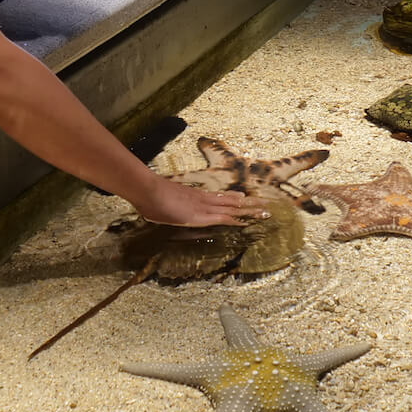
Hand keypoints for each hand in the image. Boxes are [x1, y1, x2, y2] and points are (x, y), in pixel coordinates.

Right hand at [131, 178, 274, 228]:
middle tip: (264, 205)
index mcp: (194, 197)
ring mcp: (204, 206)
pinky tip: (247, 221)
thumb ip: (164, 207)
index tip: (245, 199)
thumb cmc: (149, 198)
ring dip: (248, 210)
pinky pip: (223, 217)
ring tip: (264, 211)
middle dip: (247, 204)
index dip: (232, 200)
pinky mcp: (202, 214)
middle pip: (230, 202)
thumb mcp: (159, 204)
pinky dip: (235, 219)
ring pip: (232, 208)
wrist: (148, 190)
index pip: (219, 199)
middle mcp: (203, 199)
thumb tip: (157, 208)